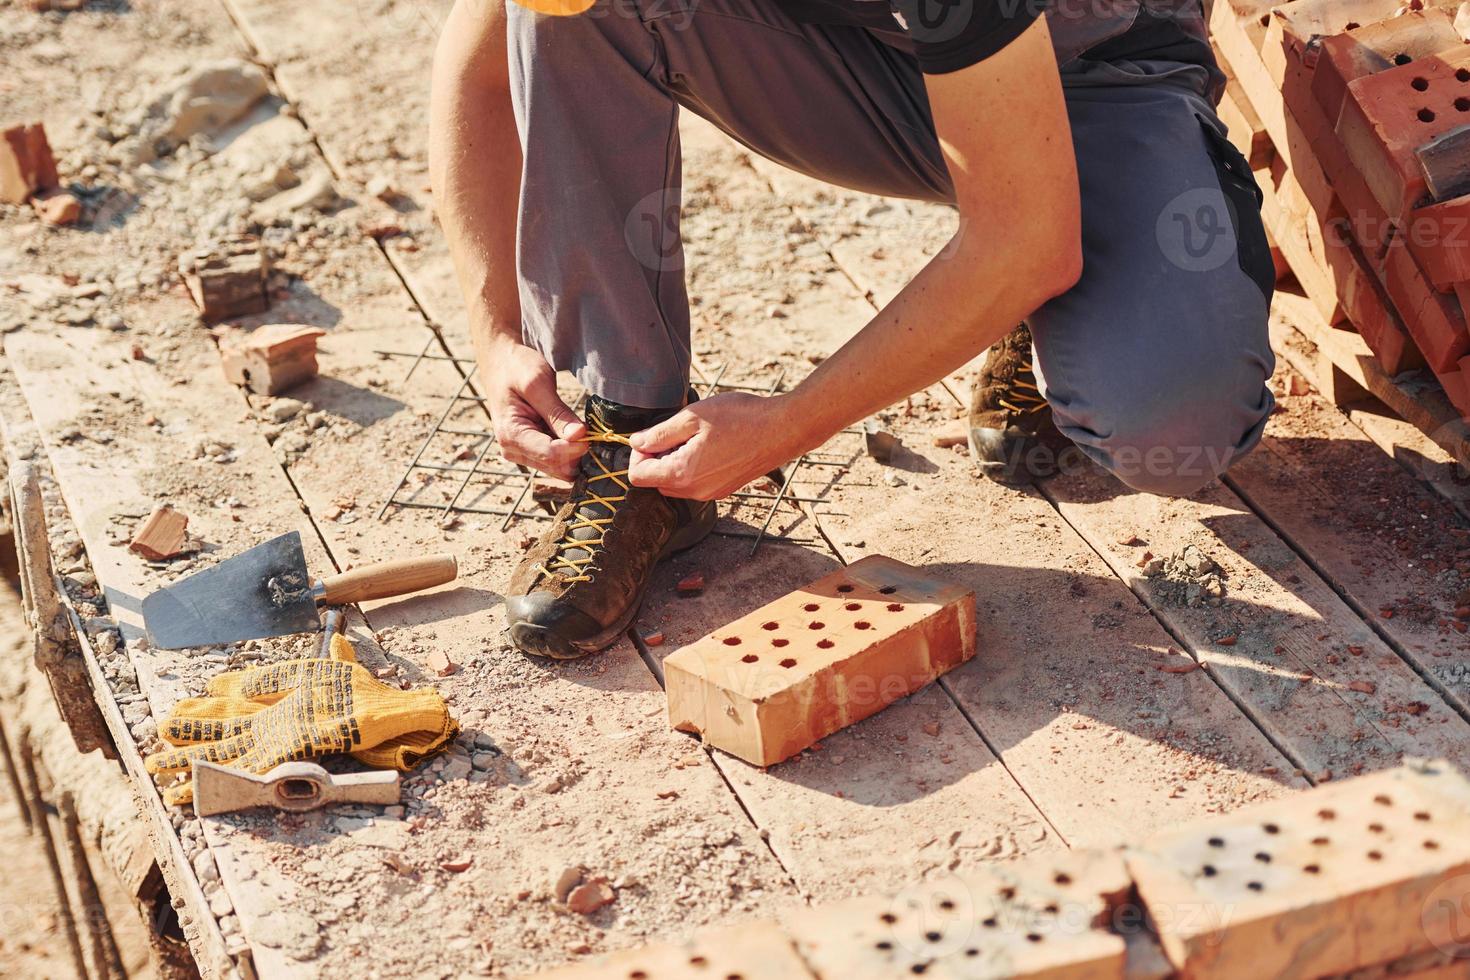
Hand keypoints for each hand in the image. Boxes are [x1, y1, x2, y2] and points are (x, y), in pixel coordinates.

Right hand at [481, 339, 586, 479]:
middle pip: (557, 467)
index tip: (589, 431)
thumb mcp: (538, 383)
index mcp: (511, 435)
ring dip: (575, 451)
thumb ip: (557, 412)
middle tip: (587, 427)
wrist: (502, 363)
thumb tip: (580, 436)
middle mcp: (513, 450)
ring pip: (560, 469)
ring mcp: (522, 454)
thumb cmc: (517, 367)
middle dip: (576, 450)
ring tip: (576, 424)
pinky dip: (570, 449)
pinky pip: (558, 462)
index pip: (551, 455)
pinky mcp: (532, 452)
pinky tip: (570, 429)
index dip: (575, 447)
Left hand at [627, 392, 804, 500]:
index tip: (654, 435)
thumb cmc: (741, 419)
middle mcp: (694, 491)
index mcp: (682, 474)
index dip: (638, 454)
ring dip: (675, 462)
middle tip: (676, 433)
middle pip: (655, 482)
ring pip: (675, 483)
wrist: (782, 430)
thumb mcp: (693, 417)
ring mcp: (711, 493)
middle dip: (657, 458)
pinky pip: (695, 483)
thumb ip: (660, 433)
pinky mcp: (724, 490)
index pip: (638, 476)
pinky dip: (693, 466)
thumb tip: (636, 443)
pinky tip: (711, 444)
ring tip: (696, 436)